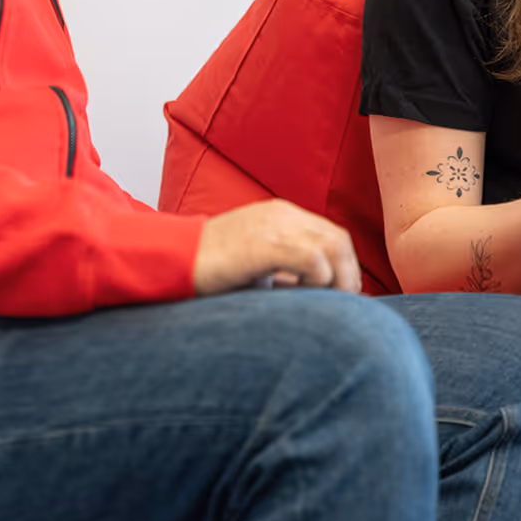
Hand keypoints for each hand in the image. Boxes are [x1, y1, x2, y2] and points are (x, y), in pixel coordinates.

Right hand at [193, 199, 361, 295]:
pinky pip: (313, 258)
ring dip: (338, 279)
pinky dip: (318, 280)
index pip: (332, 236)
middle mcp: (283, 214)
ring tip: (326, 304)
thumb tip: (317, 296)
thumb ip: (285, 270)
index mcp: (281, 215)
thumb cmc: (210, 267)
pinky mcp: (265, 243)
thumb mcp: (255, 263)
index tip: (341, 297)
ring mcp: (275, 226)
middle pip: (339, 240)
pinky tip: (301, 296)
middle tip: (340, 306)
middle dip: (347, 275)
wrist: (173, 258)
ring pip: (333, 247)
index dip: (344, 268)